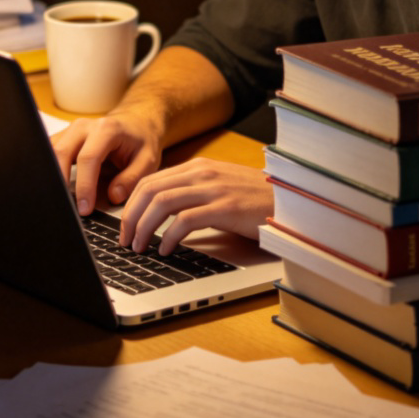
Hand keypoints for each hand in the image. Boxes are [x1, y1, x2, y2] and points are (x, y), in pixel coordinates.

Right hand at [51, 110, 163, 215]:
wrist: (135, 123)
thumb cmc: (141, 142)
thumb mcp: (148, 161)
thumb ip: (132, 179)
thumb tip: (113, 196)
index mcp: (107, 129)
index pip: (88, 158)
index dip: (84, 185)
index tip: (84, 208)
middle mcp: (85, 126)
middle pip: (62, 152)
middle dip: (60, 182)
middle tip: (67, 208)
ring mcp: (71, 130)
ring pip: (51, 152)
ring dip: (51, 177)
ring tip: (58, 201)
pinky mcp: (64, 137)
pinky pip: (49, 153)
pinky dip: (49, 171)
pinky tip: (53, 188)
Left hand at [119, 158, 272, 254]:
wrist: (293, 200)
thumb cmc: (257, 200)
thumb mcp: (221, 187)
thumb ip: (194, 192)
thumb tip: (161, 212)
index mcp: (199, 167)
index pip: (150, 180)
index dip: (131, 204)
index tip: (125, 225)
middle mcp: (203, 173)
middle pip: (150, 190)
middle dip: (130, 217)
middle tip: (125, 240)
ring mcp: (214, 189)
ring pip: (161, 203)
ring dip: (144, 228)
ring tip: (139, 247)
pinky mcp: (225, 207)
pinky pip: (185, 221)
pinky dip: (168, 237)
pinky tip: (165, 250)